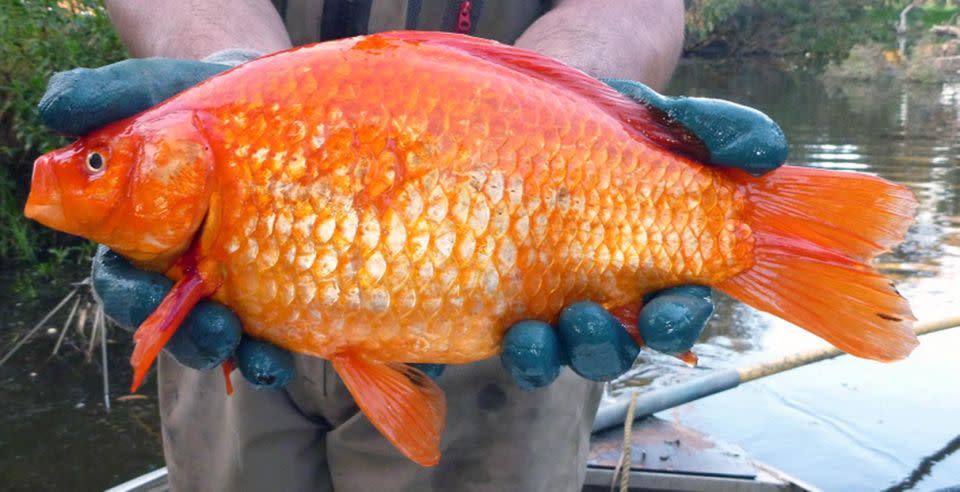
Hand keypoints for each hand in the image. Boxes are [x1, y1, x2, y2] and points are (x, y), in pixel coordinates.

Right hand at [42, 56, 295, 388]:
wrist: (279, 101)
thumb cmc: (206, 98)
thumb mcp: (157, 88)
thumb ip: (106, 96)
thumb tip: (54, 113)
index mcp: (143, 233)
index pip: (123, 278)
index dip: (131, 295)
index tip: (149, 292)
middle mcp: (184, 267)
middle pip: (173, 320)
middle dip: (191, 336)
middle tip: (217, 331)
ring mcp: (235, 280)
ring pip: (224, 333)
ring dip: (237, 353)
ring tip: (262, 359)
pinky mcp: (282, 284)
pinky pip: (276, 330)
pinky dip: (277, 351)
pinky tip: (288, 356)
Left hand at [498, 79, 787, 389]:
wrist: (541, 119)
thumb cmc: (615, 128)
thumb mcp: (665, 119)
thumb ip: (718, 131)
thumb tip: (765, 153)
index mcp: (658, 267)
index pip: (679, 312)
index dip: (677, 323)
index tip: (663, 314)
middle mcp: (612, 298)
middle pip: (621, 348)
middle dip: (608, 345)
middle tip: (587, 317)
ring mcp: (560, 306)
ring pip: (570, 355)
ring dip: (557, 354)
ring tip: (537, 330)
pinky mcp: (514, 304)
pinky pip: (521, 352)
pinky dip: (523, 354)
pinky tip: (513, 333)